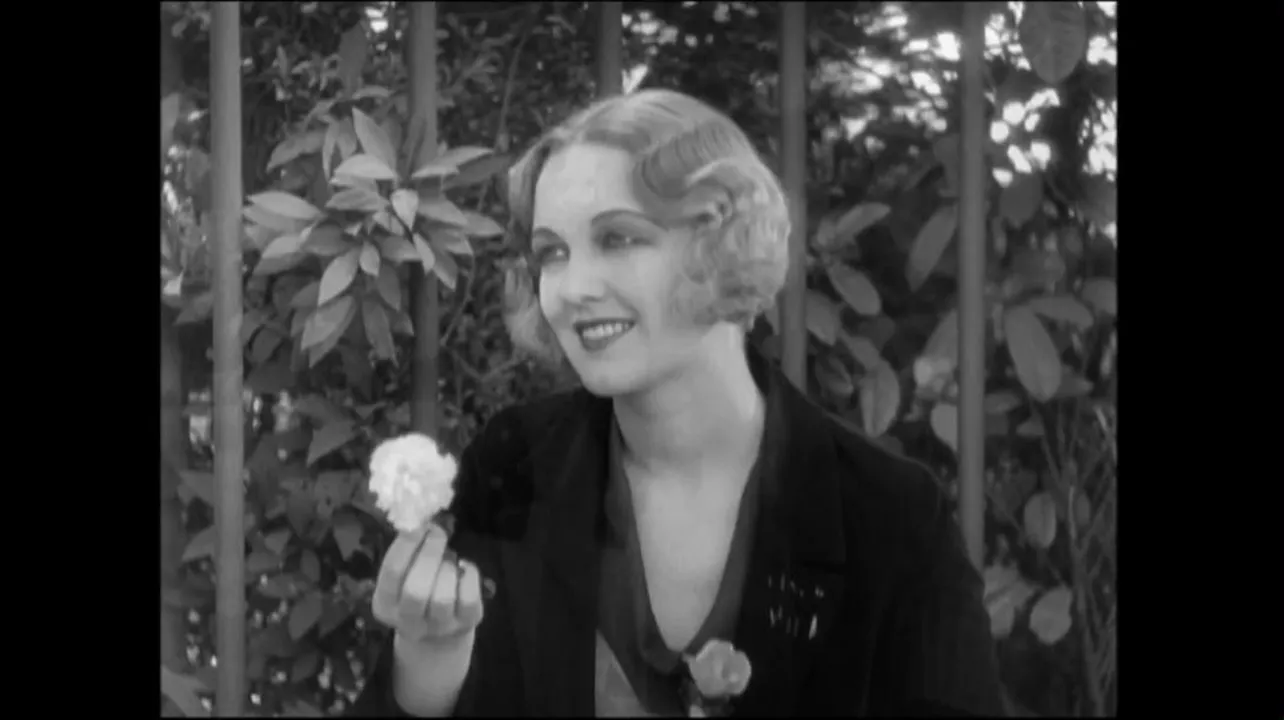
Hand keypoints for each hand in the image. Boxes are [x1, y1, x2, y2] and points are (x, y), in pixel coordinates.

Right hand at [372, 522, 484, 644]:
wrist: (435, 637)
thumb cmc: (416, 594)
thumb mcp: (403, 578)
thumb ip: (407, 554)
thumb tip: (421, 520)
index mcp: (384, 605)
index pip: (392, 572)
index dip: (407, 543)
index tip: (419, 524)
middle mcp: (408, 622)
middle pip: (416, 590)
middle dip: (430, 554)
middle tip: (438, 532)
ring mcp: (438, 627)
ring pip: (443, 597)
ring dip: (448, 568)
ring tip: (449, 557)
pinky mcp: (465, 624)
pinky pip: (469, 598)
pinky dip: (470, 575)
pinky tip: (464, 568)